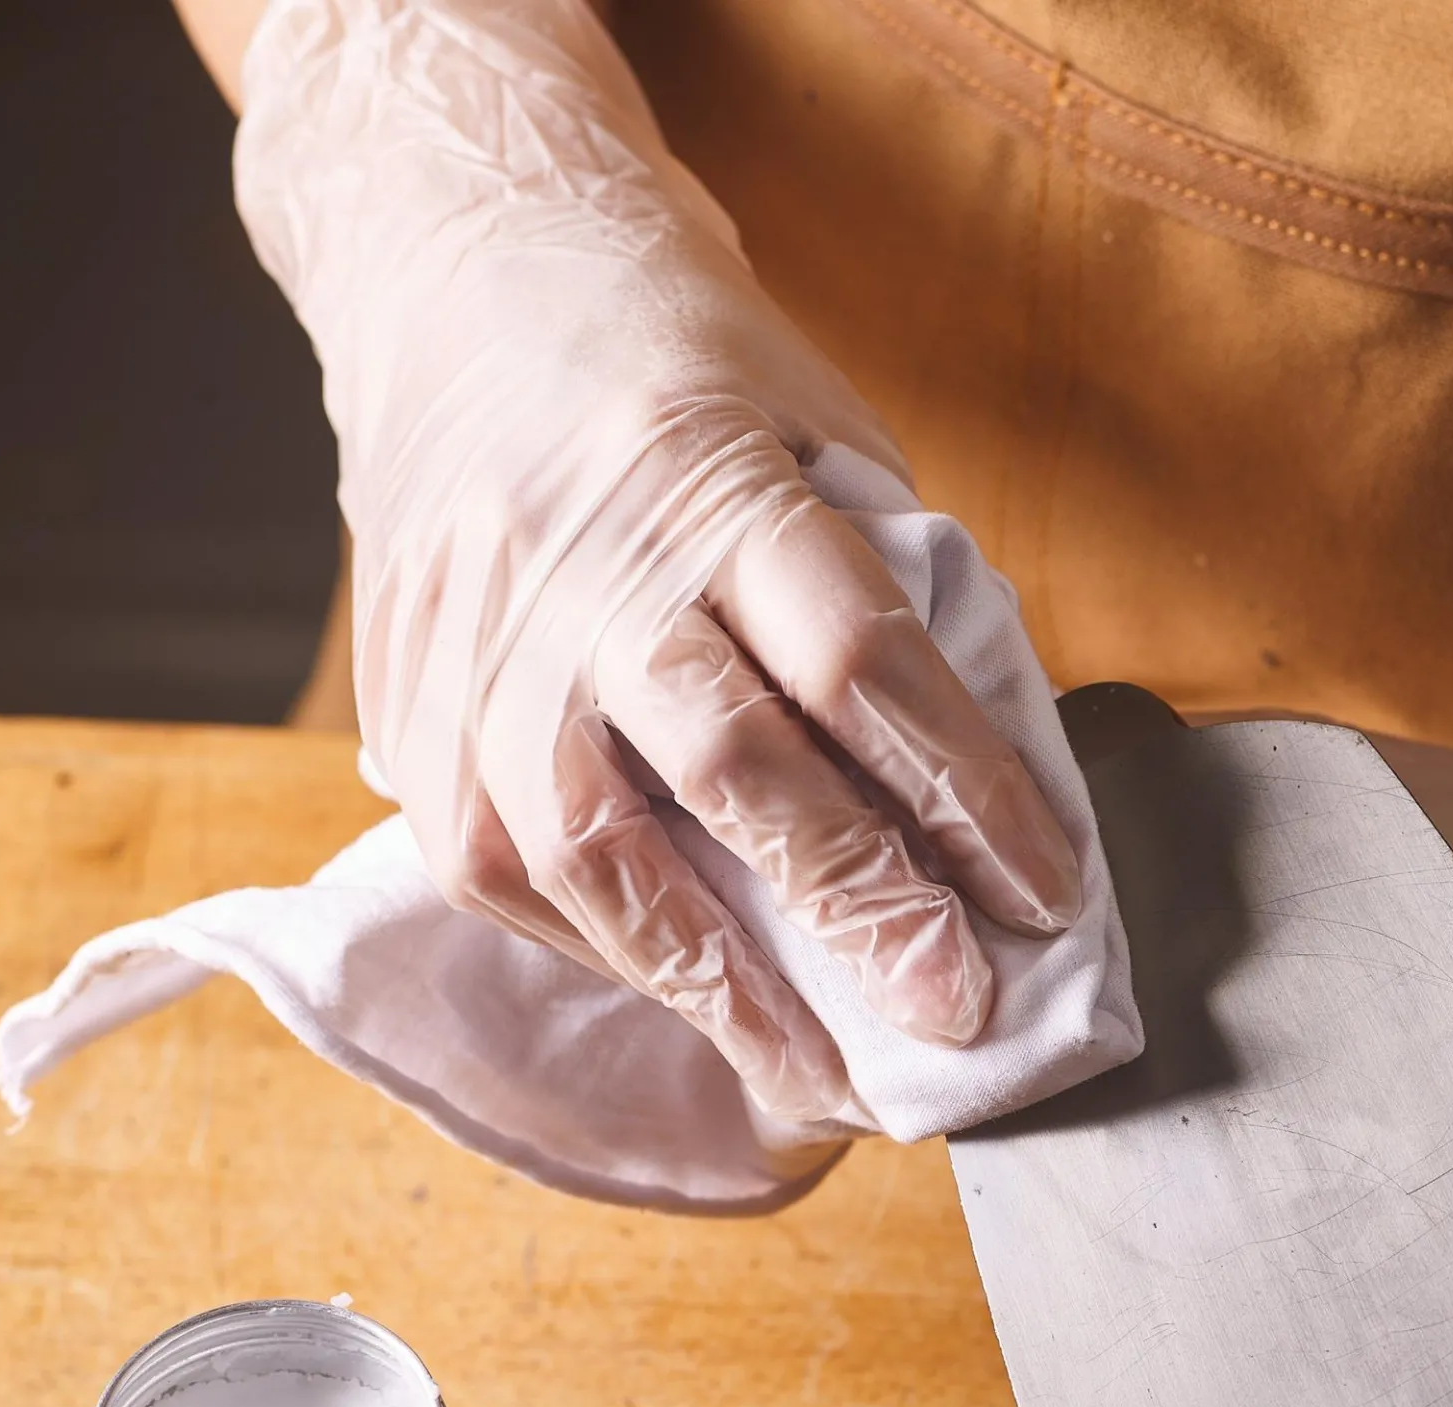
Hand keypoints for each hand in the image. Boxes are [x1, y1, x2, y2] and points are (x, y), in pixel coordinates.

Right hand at [234, 0, 1080, 1120]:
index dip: (964, 793)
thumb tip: (965, 792)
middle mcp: (581, 569)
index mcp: (707, 474)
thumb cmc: (672, 364)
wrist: (453, 278)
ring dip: (719, 985)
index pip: (859, 660)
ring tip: (821, 1081)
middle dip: (859, 907)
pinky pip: (504, 866)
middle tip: (955, 1015)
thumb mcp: (813, 425)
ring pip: (592, 845)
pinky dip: (614, 951)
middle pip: (735, 765)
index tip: (1044, 898)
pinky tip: (697, 998)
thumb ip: (878, 588)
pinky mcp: (407, 714)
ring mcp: (478, 648)